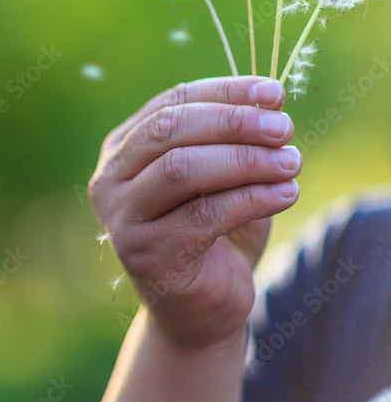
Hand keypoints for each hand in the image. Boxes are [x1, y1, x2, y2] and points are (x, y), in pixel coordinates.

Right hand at [88, 77, 300, 347]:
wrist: (202, 308)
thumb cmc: (214, 233)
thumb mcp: (220, 176)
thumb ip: (230, 139)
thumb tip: (267, 101)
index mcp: (121, 150)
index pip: (170, 104)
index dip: (224, 93)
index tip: (274, 94)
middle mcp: (110, 181)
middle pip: (168, 131)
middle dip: (233, 123)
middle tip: (284, 130)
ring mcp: (122, 219)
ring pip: (181, 169)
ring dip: (245, 160)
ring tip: (291, 162)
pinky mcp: (145, 256)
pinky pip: (203, 216)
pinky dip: (251, 199)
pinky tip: (286, 194)